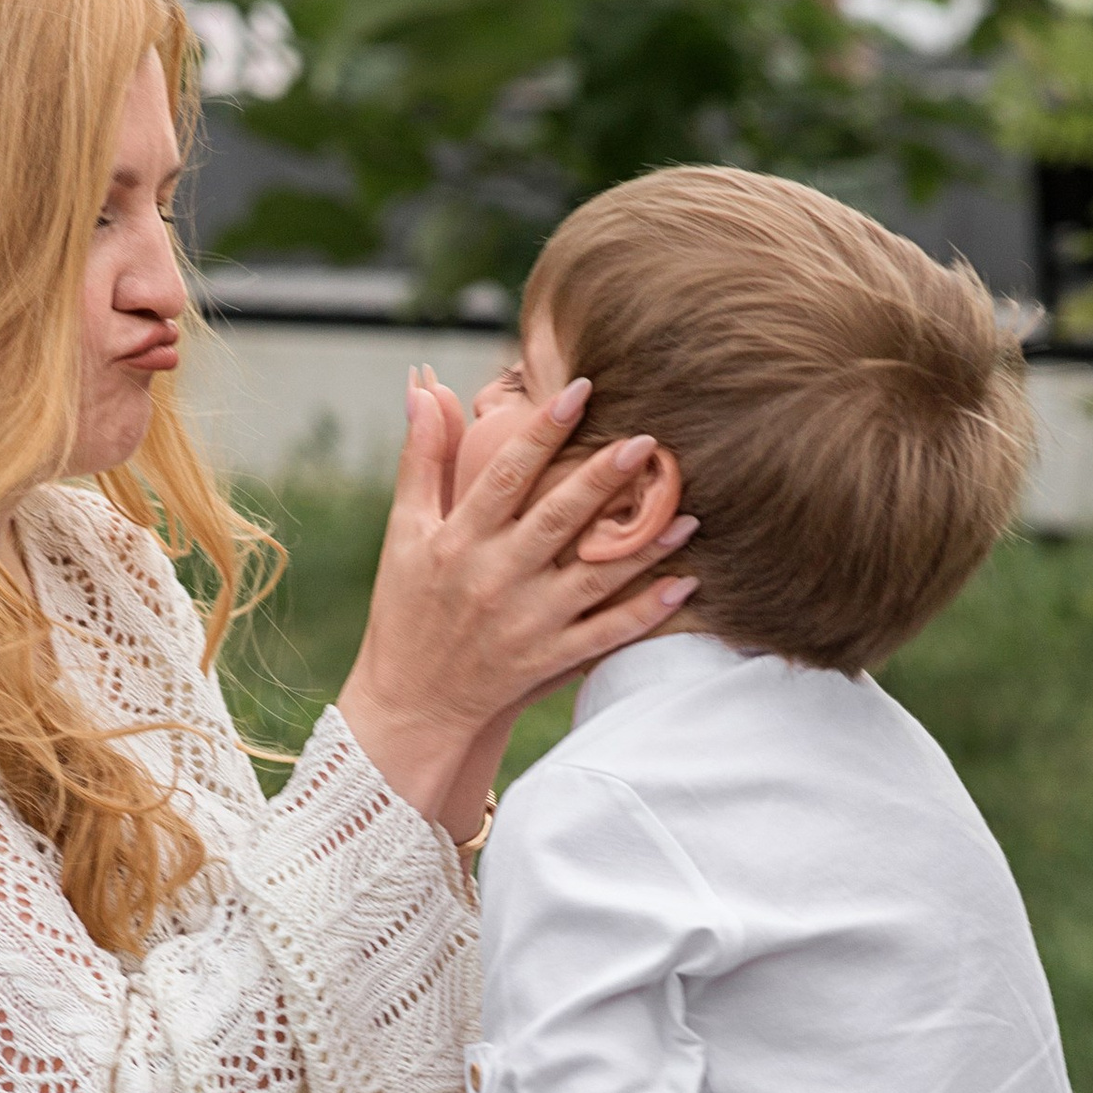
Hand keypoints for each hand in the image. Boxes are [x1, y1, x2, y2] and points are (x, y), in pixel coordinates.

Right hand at [337, 369, 696, 836]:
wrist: (409, 705)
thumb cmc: (405, 609)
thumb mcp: (403, 533)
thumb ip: (422, 460)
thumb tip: (424, 387)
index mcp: (458, 542)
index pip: (504, 477)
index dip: (541, 432)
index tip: (580, 390)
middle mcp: (493, 579)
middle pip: (556, 520)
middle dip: (602, 479)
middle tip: (647, 440)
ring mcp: (525, 623)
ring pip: (593, 577)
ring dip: (645, 546)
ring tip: (689, 511)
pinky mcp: (547, 660)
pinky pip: (605, 634)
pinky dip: (645, 612)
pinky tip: (686, 583)